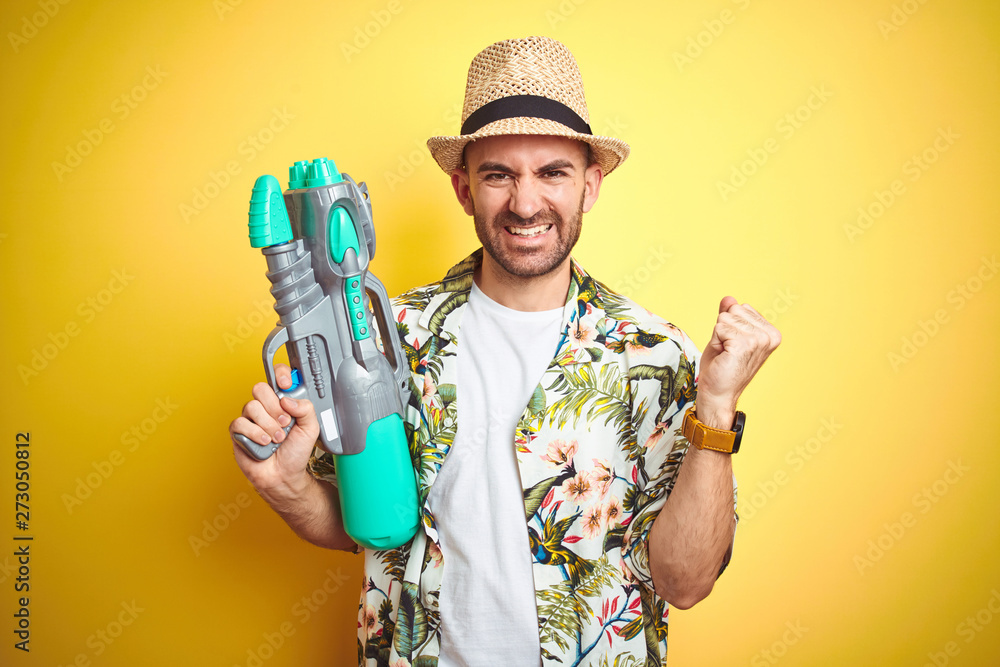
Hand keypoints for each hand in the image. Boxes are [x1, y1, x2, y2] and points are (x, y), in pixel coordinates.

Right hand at [229, 363, 319, 495]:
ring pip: (251, 406)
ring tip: (277, 438)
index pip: (278, 376)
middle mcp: (265, 407)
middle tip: (285, 422)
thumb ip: (306, 408)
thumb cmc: (296, 452)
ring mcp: (251, 418)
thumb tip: (287, 399)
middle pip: (260, 388)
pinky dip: (254, 434)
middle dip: (274, 407)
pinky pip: (240, 423)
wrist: (284, 475)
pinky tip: (264, 443)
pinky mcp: (239, 432)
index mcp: (283, 401)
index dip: (280, 375)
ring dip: (268, 425)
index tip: (286, 384)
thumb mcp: (311, 428)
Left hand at [696, 297, 780, 425]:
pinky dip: (716, 341)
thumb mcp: (726, 335)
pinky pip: (720, 327)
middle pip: (733, 310)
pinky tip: (724, 356)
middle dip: (723, 329)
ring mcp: (759, 340)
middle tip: (727, 351)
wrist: (718, 392)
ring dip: (719, 336)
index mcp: (770, 332)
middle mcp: (769, 335)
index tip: (733, 345)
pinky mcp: (745, 344)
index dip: (729, 326)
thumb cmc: (722, 366)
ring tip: (726, 354)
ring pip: (725, 318)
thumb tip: (729, 298)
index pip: (741, 307)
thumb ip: (730, 316)